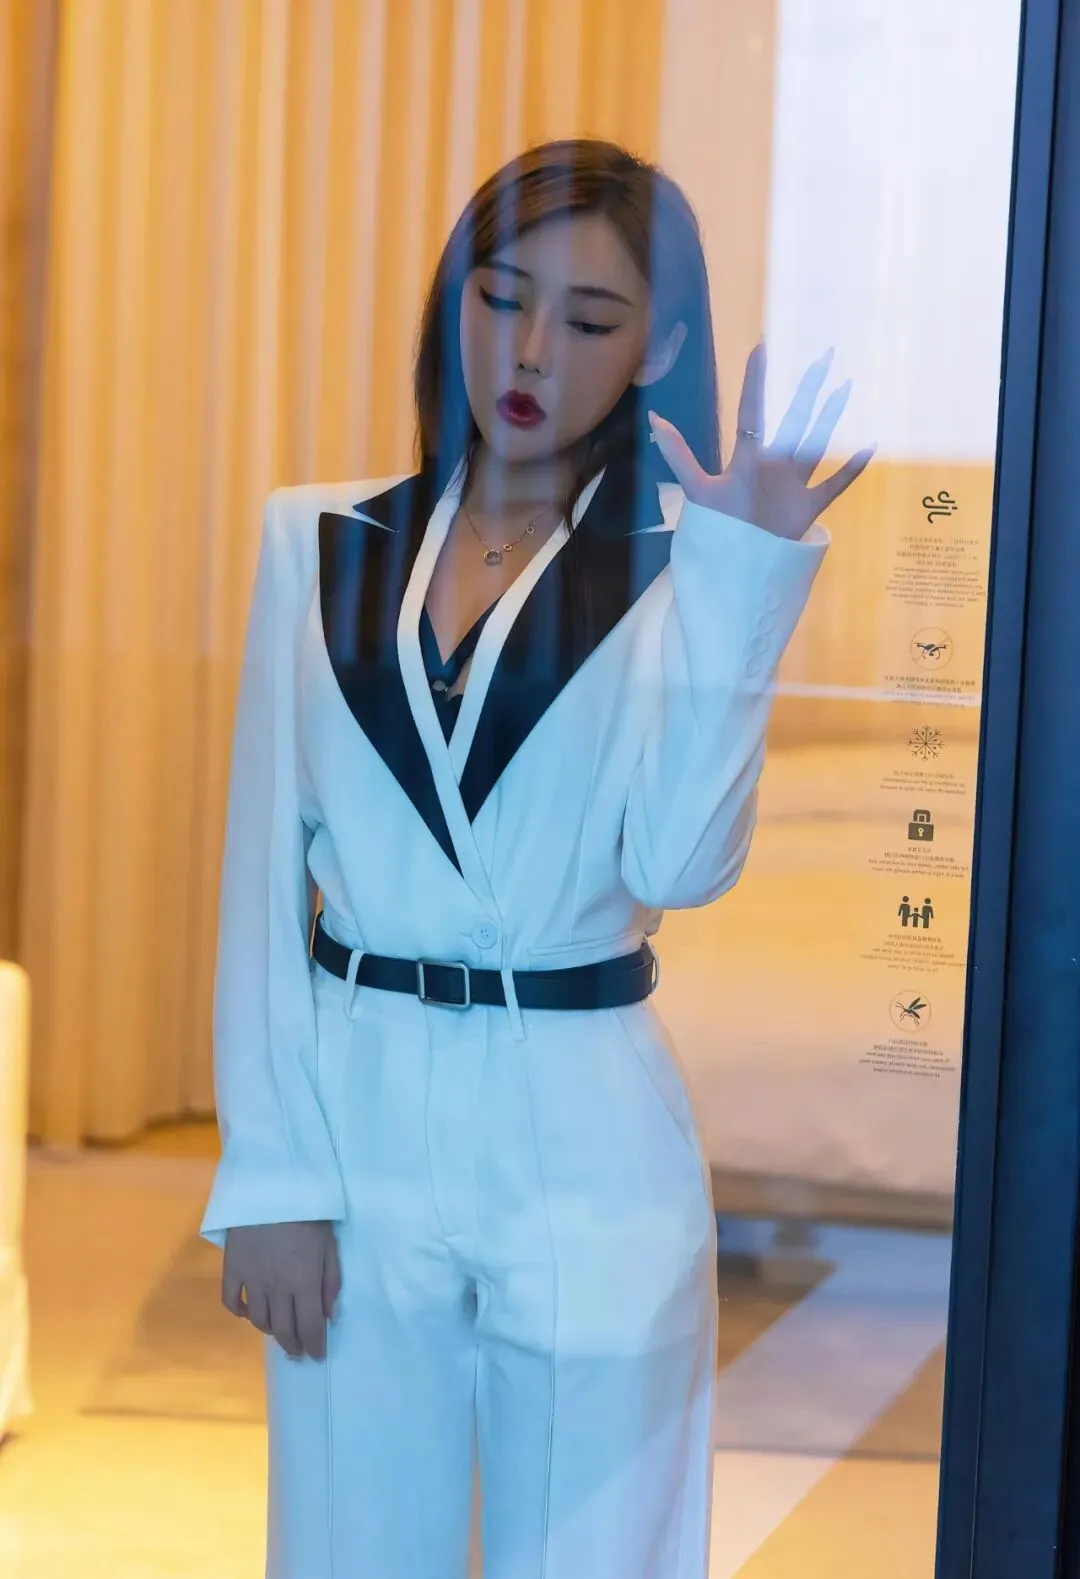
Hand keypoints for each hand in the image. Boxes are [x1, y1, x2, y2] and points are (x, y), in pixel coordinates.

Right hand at [222, 1220, 340, 1360]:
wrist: (271, 1188)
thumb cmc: (308, 1215)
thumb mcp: (329, 1245)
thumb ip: (331, 1282)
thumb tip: (329, 1316)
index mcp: (304, 1282)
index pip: (309, 1327)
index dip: (314, 1346)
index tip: (317, 1355)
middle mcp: (277, 1288)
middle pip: (283, 1329)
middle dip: (293, 1345)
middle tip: (299, 1352)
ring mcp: (251, 1280)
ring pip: (258, 1320)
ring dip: (270, 1330)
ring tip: (278, 1331)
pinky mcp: (232, 1269)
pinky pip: (231, 1301)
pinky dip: (239, 1312)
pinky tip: (248, 1313)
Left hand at [648, 339, 874, 541]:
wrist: (736, 568)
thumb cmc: (717, 528)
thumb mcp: (697, 489)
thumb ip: (679, 454)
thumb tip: (654, 417)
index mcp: (747, 457)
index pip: (753, 411)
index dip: (756, 382)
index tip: (763, 348)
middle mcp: (773, 464)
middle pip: (794, 419)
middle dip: (808, 389)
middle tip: (824, 356)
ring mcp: (793, 484)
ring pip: (817, 443)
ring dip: (832, 418)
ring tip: (847, 388)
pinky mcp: (808, 507)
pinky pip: (834, 485)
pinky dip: (851, 470)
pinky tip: (869, 448)